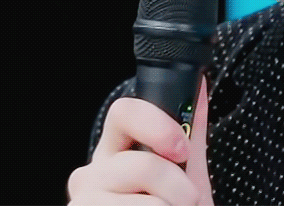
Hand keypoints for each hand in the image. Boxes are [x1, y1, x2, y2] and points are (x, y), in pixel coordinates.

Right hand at [68, 78, 212, 204]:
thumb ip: (191, 137)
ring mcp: (84, 205)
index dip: (157, 125)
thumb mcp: (186, 177)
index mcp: (115, 153)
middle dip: (176, 186)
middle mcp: (92, 176)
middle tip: (187, 200)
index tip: (182, 149)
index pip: (124, 113)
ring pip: (142, 201)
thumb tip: (199, 89)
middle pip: (139, 164)